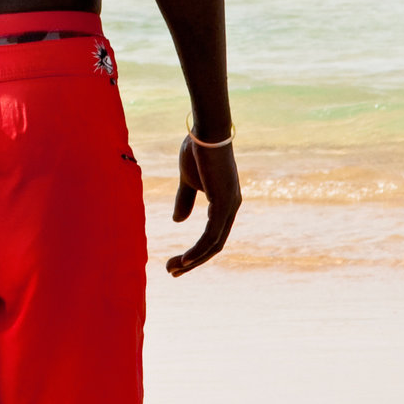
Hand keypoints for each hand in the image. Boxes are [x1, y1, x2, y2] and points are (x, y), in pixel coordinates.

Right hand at [167, 133, 240, 275]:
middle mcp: (231, 207)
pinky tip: (186, 260)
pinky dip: (198, 250)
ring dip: (193, 260)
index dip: (196, 251)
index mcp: (224, 202)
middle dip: (194, 262)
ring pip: (213, 244)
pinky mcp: (224, 203)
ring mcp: (229, 206)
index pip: (213, 235)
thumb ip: (185, 200)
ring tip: (174, 269)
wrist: (205, 131)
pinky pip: (211, 235)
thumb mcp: (187, 180)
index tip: (176, 261)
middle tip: (172, 272)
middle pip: (215, 245)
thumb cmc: (197, 150)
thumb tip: (178, 221)